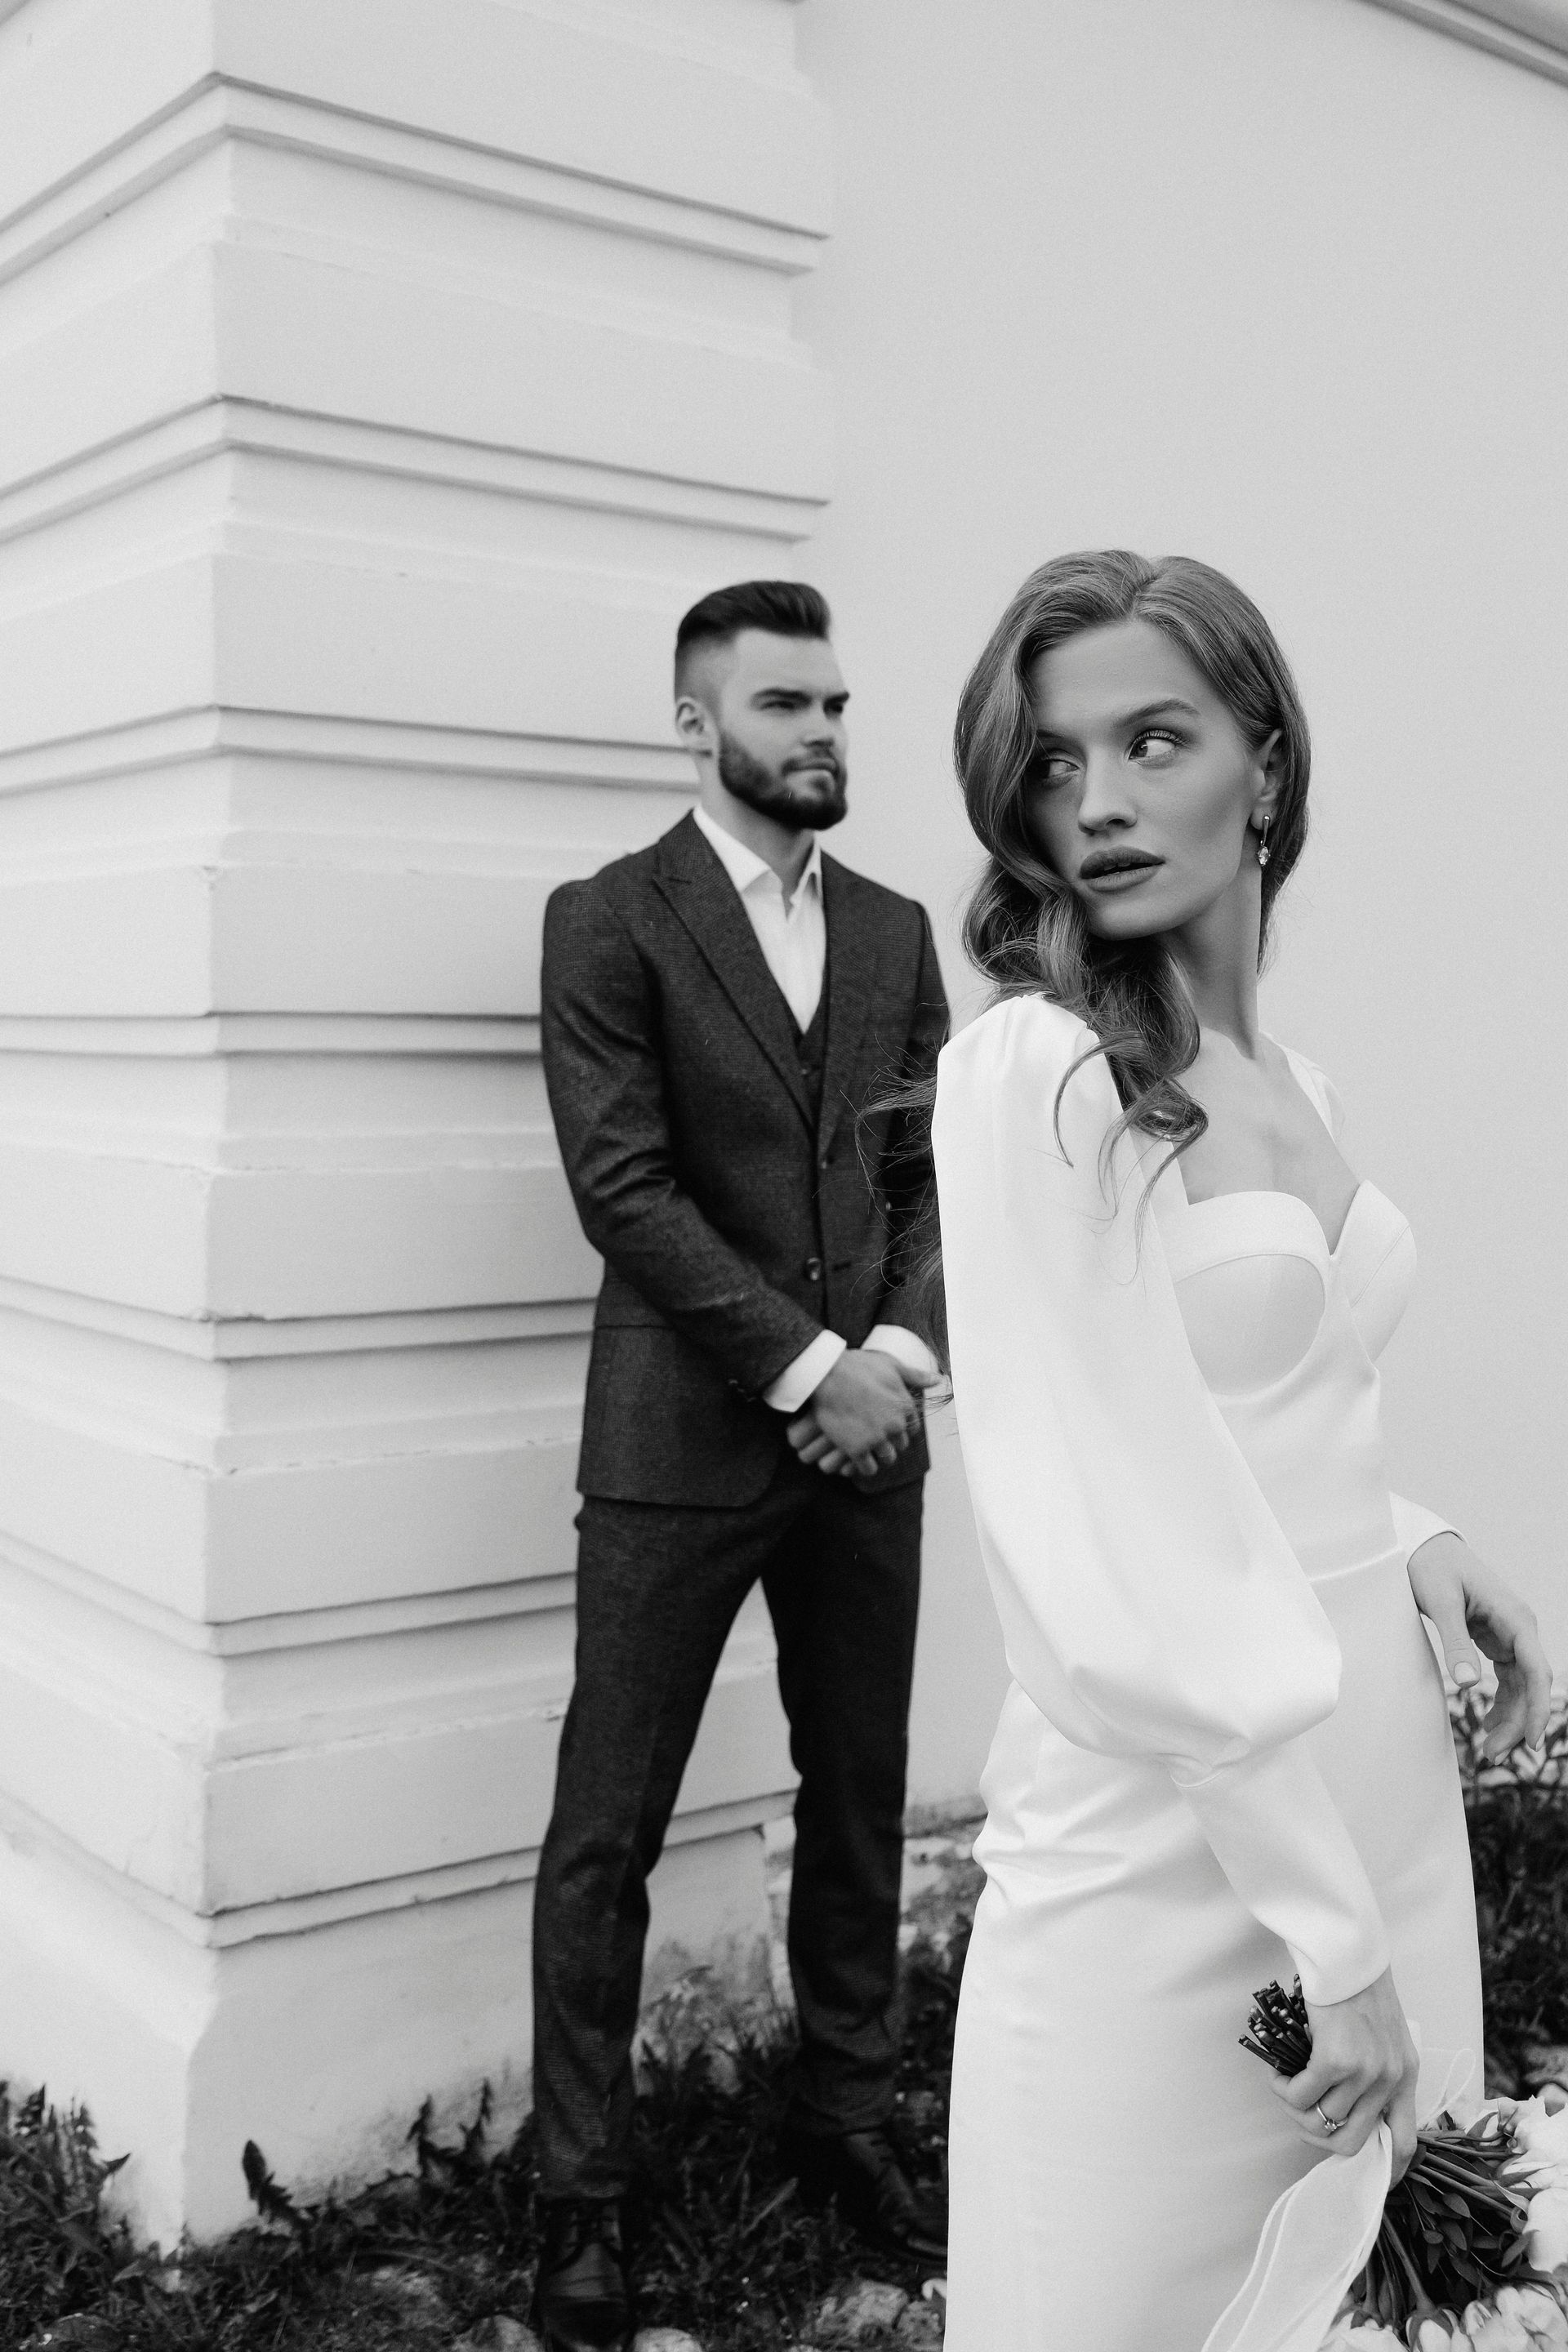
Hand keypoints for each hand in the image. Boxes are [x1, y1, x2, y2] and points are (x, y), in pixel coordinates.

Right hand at [785, 1350, 921, 1478]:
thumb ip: (915, 1375)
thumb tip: (938, 1380)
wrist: (826, 1375)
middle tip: (875, 1435)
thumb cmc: (857, 1366)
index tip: (889, 1423)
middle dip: (891, 1441)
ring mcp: (877, 1438)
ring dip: (879, 1455)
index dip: (902, 1427)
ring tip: (867, 1447)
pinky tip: (857, 1458)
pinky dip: (864, 1466)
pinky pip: (868, 1468)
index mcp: (905, 1406)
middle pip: (901, 1444)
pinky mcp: (857, 1449)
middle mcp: (895, 1425)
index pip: (913, 1427)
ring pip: (887, 1457)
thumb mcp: (890, 1365)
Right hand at [1271, 1967, 1418, 2178]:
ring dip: (1295, 2111)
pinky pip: (1300, 2096)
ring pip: (1321, 2121)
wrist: (1347, 1952)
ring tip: (1285, 2087)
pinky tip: (1278, 2073)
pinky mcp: (1335, 2059)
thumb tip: (1349, 2108)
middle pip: (1352, 2143)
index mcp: (1407, 2077)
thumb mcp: (1387, 2037)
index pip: (1405, 2143)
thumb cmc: (1361, 1988)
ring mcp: (1364, 2072)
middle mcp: (1390, 2081)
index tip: (1368, 2179)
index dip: (1385, 2170)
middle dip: (1318, 2137)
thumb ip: (1379, 2073)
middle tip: (1301, 2114)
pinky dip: (1283, 2090)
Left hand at [1407, 1531, 1553, 1760]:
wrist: (1425, 1547)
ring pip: (1521, 1687)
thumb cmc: (1433, 1567)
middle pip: (1531, 1685)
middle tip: (1492, 1755)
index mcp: (1515, 1618)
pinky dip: (1502, 1704)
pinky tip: (1490, 1727)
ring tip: (1489, 1751)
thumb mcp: (1440, 1601)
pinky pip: (1509, 1680)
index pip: (1537, 1670)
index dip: (1538, 1707)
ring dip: (1511, 1719)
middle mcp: (1519, 1628)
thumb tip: (1468, 1684)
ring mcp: (1510, 1635)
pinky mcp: (1496, 1641)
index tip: (1532, 1741)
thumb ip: (1454, 1641)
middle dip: (1519, 1723)